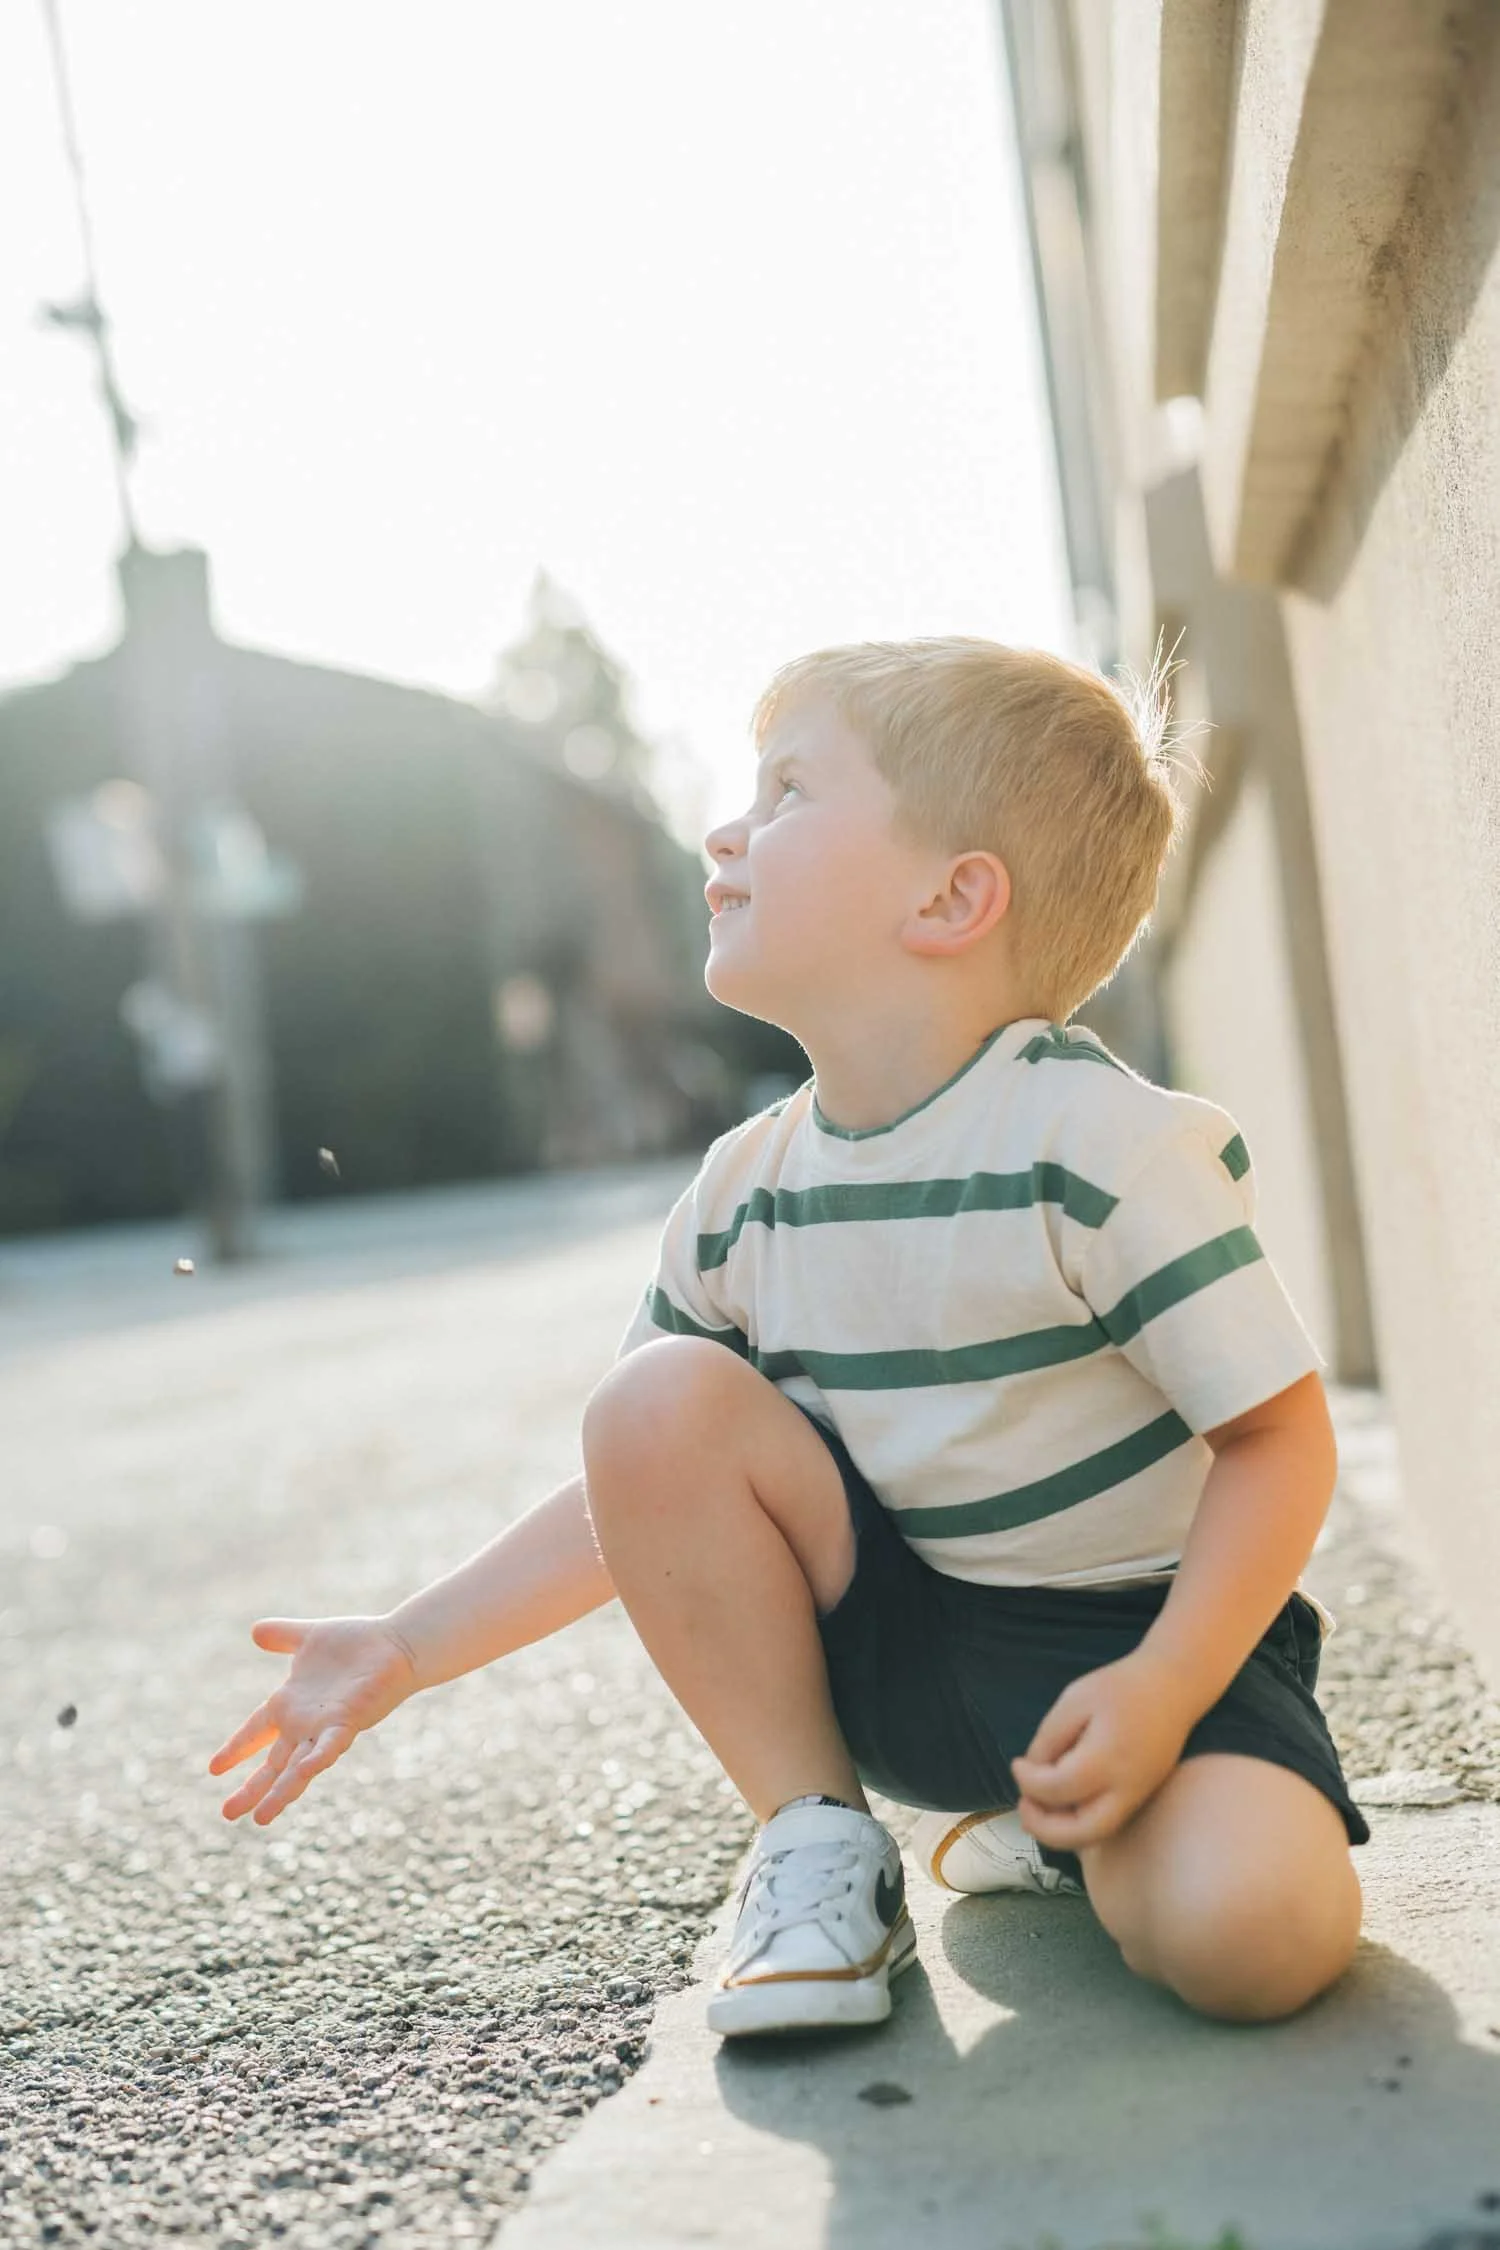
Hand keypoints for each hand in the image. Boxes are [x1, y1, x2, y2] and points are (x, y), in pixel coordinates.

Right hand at [208, 1616, 417, 1825]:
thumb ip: (283, 1636)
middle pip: (273, 1763)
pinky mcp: (347, 1722)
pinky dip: (317, 1759)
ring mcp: (325, 1727)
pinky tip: (303, 1771)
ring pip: (297, 1768)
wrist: (396, 1642)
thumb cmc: (356, 1643)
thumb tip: (255, 1630)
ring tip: (261, 1819)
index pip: (255, 1731)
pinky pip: (330, 1745)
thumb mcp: (309, 1638)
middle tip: (228, 1814)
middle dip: (251, 1789)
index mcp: (290, 1704)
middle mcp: (305, 1723)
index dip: (236, 1748)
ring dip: (279, 1793)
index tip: (214, 1769)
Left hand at [1009, 1648, 1202, 1850]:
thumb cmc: (1121, 1688)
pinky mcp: (1141, 1797)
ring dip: (1061, 1830)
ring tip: (1038, 1806)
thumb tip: (1033, 1772)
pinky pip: (1106, 1823)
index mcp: (1106, 1760)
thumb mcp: (1074, 1701)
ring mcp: (1137, 1798)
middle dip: (1044, 1828)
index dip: (1028, 1782)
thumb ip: (1050, 1739)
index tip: (1017, 1764)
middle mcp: (1125, 1790)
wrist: (1174, 1688)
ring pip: (1096, 1834)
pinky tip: (1062, 1801)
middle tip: (1023, 1805)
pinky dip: (1079, 1822)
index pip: (1057, 1788)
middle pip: (1082, 1833)